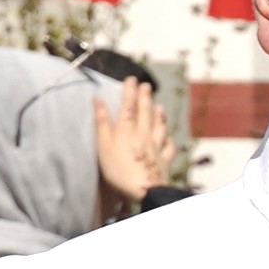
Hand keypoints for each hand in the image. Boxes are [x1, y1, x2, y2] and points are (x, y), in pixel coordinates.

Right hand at [93, 76, 175, 210]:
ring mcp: (156, 147)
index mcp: (127, 130)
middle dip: (145, 97)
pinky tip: (169, 138)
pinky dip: (169, 141)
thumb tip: (98, 100)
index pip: (128, 106)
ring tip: (159, 106)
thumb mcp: (103, 146)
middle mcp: (144, 135)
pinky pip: (168, 148)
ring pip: (159, 127)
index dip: (129, 91)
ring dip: (159, 115)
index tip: (132, 79)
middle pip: (145, 113)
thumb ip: (102, 123)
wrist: (144, 190)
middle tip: (147, 85)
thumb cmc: (119, 170)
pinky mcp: (164, 161)